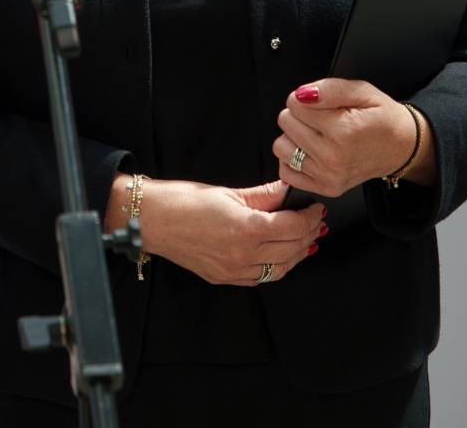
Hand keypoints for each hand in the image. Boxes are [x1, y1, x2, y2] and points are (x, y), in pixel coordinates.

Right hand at [125, 176, 325, 286]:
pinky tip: (281, 256)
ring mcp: (234, 270)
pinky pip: (261, 278)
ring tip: (306, 240)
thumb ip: (264, 194)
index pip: (294, 227)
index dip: (310, 217)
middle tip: (316, 222)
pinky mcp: (224, 278)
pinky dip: (277, 267)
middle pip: (292, 249)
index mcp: (247, 229)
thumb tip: (287, 189)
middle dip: (308, 235)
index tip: (317, 208)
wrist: (150, 220)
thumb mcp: (227, 192)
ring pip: (280, 269)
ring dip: (297, 255)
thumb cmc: (182, 201)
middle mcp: (244, 255)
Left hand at [273, 78, 427, 196]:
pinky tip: (311, 152)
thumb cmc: (383, 118)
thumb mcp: (363, 91)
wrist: (402, 147)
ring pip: (281, 147)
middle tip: (324, 119)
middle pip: (286, 123)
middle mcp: (333, 157)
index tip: (324, 105)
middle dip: (300, 116)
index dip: (307, 99)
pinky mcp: (326, 188)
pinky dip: (293, 160)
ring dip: (294, 138)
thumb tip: (302, 95)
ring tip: (317, 135)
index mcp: (343, 131)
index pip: (294, 104)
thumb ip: (330, 89)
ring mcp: (329, 176)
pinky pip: (286, 172)